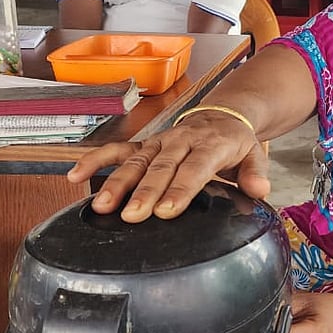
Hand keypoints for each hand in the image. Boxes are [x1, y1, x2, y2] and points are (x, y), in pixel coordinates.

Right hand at [66, 112, 269, 222]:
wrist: (222, 116)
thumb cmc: (235, 143)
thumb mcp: (254, 155)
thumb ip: (255, 173)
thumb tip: (259, 191)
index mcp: (210, 145)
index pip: (194, 169)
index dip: (180, 189)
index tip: (166, 211)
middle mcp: (181, 141)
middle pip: (161, 168)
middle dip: (145, 192)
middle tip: (132, 216)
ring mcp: (159, 142)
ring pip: (135, 161)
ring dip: (117, 183)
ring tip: (102, 206)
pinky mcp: (144, 145)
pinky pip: (116, 150)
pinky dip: (94, 160)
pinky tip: (74, 175)